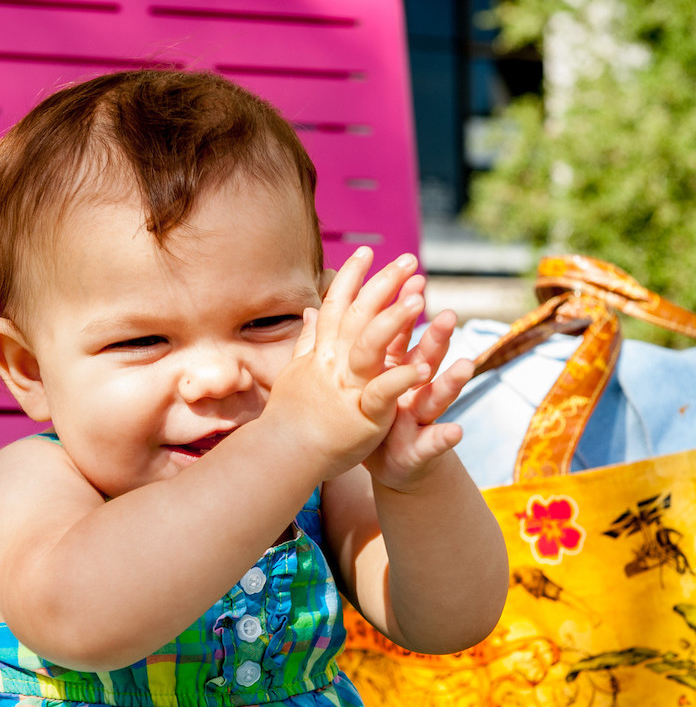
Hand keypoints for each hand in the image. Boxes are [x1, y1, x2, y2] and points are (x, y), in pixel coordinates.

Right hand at [264, 247, 431, 479]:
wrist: (283, 455)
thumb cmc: (291, 417)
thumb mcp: (297, 372)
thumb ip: (308, 341)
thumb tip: (309, 312)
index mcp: (322, 354)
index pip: (336, 307)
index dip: (350, 278)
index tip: (367, 251)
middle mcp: (334, 364)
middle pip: (358, 317)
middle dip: (383, 286)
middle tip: (407, 259)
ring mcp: (348, 387)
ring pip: (370, 348)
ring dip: (394, 323)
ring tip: (419, 300)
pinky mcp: (363, 415)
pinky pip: (382, 393)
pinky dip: (400, 381)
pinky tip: (422, 367)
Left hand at [364, 302, 473, 490]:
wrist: (390, 463)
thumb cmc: (377, 415)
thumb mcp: (369, 377)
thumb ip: (370, 341)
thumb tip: (355, 303)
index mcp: (393, 371)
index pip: (401, 335)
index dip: (406, 311)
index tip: (414, 280)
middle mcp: (413, 390)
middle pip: (426, 359)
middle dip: (436, 337)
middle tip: (448, 314)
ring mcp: (420, 419)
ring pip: (436, 396)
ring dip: (451, 381)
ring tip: (467, 364)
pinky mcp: (420, 449)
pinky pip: (432, 443)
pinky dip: (443, 438)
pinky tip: (456, 431)